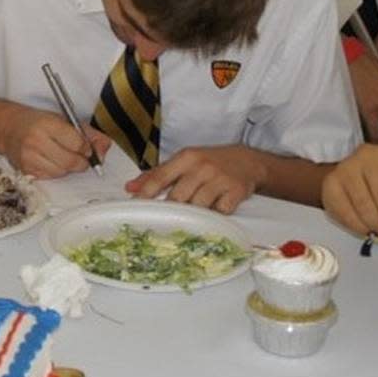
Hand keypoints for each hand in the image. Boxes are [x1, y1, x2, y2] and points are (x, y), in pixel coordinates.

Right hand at [0, 105, 110, 178]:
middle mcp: (36, 141)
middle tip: (81, 157)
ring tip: (64, 156)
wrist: (9, 129)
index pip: (77, 143)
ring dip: (69, 168)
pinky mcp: (25, 170)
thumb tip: (104, 148)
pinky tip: (52, 161)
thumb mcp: (65, 120)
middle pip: (70, 162)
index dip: (87, 148)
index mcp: (48, 124)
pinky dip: (57, 172)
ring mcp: (29, 157)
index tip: (87, 147)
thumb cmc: (39, 122)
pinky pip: (51, 177)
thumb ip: (89, 133)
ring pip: (61, 172)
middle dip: (81, 162)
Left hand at [124, 145, 263, 212]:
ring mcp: (219, 179)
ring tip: (195, 212)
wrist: (247, 161)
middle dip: (171, 210)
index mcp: (186, 157)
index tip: (135, 208)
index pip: (160, 177)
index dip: (146, 194)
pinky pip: (218, 212)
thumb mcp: (185, 161)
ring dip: (195, 214)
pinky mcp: (235, 191)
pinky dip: (215, 215)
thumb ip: (157, 174)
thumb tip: (130, 188)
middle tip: (167, 220)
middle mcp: (202, 166)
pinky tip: (215, 209)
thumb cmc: (210, 162)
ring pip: (197, 207)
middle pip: (177, 197)